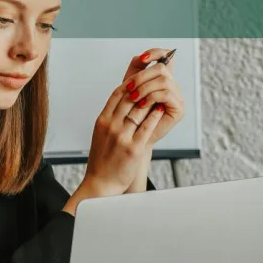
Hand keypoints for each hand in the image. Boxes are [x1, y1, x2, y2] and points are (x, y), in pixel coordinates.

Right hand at [80, 78, 165, 197]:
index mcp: (102, 121)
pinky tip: (161, 109)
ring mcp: (122, 137)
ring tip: (160, 94)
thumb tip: (123, 103)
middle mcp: (111, 126)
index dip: (130, 84)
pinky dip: (155, 116)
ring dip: (151, 100)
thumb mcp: (101, 134)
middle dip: (143, 89)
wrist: (101, 183)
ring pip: (139, 111)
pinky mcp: (133, 148)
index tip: (140, 80)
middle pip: (129, 99)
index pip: (117, 94)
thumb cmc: (102, 160)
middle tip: (153, 83)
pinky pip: (146, 127)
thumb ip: (110, 119)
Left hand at [120, 48, 184, 146]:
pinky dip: (151, 97)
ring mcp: (177, 97)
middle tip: (129, 88)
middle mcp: (172, 85)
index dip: (156, 52)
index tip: (142, 59)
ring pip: (164, 80)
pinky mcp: (179, 108)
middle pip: (162, 67)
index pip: (166, 56)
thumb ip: (135, 71)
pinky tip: (141, 104)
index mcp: (161, 79)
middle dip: (142, 76)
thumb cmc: (128, 114)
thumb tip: (140, 57)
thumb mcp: (129, 88)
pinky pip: (166, 94)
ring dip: (145, 87)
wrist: (130, 138)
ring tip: (133, 98)